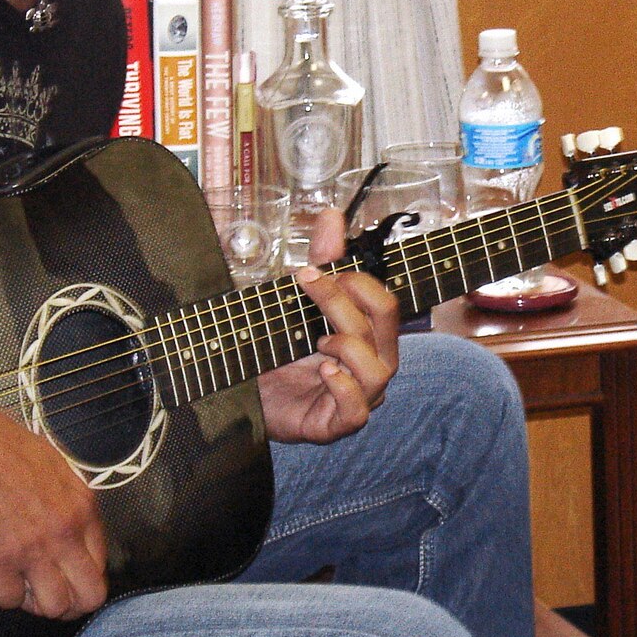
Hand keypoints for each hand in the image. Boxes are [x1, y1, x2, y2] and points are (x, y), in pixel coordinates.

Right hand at [0, 409, 108, 619]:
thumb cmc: (2, 446)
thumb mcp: (56, 468)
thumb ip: (70, 504)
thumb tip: (73, 531)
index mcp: (82, 508)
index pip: (101, 565)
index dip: (81, 577)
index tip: (65, 577)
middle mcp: (65, 533)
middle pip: (88, 597)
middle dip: (70, 604)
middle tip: (47, 596)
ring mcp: (33, 550)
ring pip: (53, 607)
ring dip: (35, 603)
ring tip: (19, 586)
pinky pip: (7, 601)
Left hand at [257, 208, 400, 443]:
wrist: (250, 395)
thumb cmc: (283, 350)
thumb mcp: (301, 301)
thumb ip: (323, 260)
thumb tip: (333, 213)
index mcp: (371, 336)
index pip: (386, 304)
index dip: (357, 282)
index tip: (313, 270)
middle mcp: (372, 365)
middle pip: (382, 328)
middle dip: (343, 301)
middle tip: (308, 284)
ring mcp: (359, 396)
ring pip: (379, 370)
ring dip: (347, 346)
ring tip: (318, 341)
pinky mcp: (336, 424)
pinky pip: (357, 411)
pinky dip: (343, 387)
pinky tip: (323, 370)